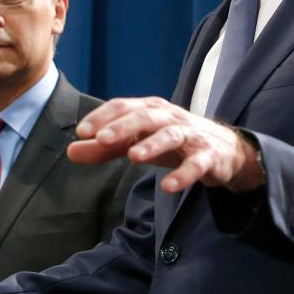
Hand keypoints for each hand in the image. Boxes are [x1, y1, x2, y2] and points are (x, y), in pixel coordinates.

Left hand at [67, 96, 264, 193]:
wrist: (223, 150)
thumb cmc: (172, 143)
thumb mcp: (137, 143)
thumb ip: (105, 148)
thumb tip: (71, 151)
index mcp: (150, 110)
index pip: (124, 106)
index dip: (103, 117)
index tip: (81, 132)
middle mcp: (170, 117)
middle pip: (145, 116)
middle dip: (122, 126)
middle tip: (100, 139)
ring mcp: (191, 135)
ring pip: (171, 135)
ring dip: (152, 145)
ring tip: (133, 157)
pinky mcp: (208, 156)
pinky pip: (196, 163)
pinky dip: (183, 174)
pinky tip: (169, 187)